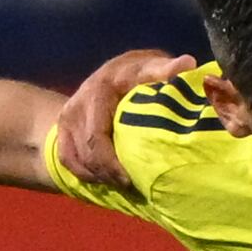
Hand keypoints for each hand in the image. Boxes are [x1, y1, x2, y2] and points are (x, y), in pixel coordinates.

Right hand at [54, 48, 196, 189]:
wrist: (115, 70)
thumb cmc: (139, 72)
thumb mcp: (152, 67)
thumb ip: (167, 69)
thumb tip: (188, 63)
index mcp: (102, 89)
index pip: (98, 133)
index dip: (111, 161)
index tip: (129, 179)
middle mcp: (80, 101)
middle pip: (88, 149)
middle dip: (108, 172)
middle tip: (131, 186)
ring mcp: (69, 115)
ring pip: (76, 156)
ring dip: (97, 175)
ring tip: (122, 185)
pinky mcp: (63, 126)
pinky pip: (67, 157)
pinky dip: (84, 173)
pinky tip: (103, 180)